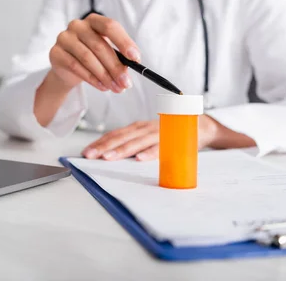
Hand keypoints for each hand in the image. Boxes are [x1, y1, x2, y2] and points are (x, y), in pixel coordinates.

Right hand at [48, 13, 140, 93]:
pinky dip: (92, 79)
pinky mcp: (56, 53)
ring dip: (104, 76)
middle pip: (99, 45)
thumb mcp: (108, 54)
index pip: (110, 26)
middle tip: (126, 82)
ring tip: (115, 88)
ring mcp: (64, 38)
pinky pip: (75, 66)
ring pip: (88, 58)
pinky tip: (102, 86)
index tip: (135, 59)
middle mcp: (77, 25)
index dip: (124, 42)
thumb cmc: (93, 56)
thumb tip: (132, 68)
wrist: (68, 68)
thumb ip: (119, 57)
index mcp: (94, 21)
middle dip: (115, 67)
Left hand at [81, 116, 219, 160]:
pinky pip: (159, 147)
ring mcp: (158, 133)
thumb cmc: (169, 133)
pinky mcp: (172, 139)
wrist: (199, 125)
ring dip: (122, 150)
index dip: (100, 143)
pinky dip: (149, 153)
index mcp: (137, 128)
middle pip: (121, 138)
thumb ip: (133, 143)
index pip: (114, 134)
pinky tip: (138, 159)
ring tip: (108, 158)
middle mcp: (145, 128)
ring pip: (137, 142)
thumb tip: (111, 155)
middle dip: (104, 147)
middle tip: (89, 156)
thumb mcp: (147, 135)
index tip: (86, 152)